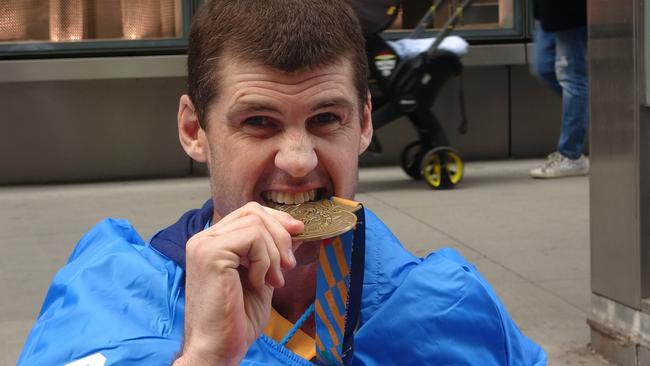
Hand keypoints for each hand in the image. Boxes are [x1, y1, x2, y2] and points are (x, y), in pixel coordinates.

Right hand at [173, 202, 303, 365]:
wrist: (218, 349)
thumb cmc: (236, 321)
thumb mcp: (263, 278)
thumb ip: (273, 253)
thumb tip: (294, 230)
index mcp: (213, 242)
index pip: (249, 213)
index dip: (277, 220)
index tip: (298, 233)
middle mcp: (204, 239)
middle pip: (253, 212)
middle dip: (281, 234)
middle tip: (289, 264)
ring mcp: (204, 244)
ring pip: (255, 223)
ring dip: (274, 252)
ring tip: (273, 280)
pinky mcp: (211, 254)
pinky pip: (252, 238)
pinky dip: (264, 260)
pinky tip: (259, 282)